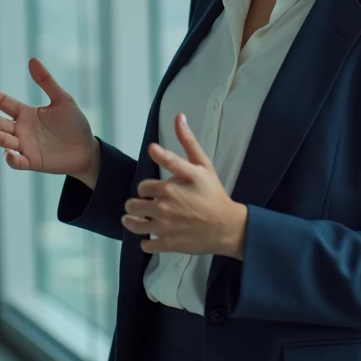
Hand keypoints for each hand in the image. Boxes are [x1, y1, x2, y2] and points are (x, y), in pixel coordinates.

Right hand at [0, 58, 96, 176]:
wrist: (87, 149)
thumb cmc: (74, 123)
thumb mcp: (62, 100)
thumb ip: (47, 82)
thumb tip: (32, 59)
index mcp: (26, 113)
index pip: (5, 103)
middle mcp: (21, 129)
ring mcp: (25, 146)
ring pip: (4, 141)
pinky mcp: (32, 161)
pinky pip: (17, 162)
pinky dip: (12, 159)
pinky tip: (9, 153)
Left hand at [121, 113, 248, 258]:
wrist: (228, 226)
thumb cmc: (214, 194)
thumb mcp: (203, 166)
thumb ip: (188, 142)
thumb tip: (178, 117)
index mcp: (173, 184)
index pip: (147, 180)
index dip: (150, 170)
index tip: (151, 156)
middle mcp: (165, 204)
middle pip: (134, 202)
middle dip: (138, 201)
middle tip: (146, 202)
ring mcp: (165, 225)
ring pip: (133, 223)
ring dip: (132, 220)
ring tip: (137, 218)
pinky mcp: (167, 243)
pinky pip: (145, 243)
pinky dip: (146, 240)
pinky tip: (152, 234)